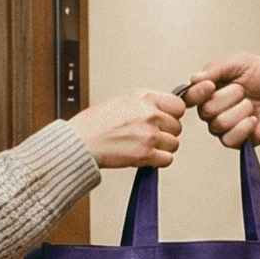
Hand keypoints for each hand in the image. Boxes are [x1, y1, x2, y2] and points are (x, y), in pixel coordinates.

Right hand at [68, 88, 186, 168]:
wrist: (80, 142)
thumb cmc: (95, 123)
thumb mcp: (122, 101)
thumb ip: (146, 105)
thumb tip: (163, 111)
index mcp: (143, 97)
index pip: (178, 105)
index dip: (172, 114)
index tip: (166, 119)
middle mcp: (148, 114)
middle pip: (177, 126)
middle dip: (166, 132)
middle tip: (149, 135)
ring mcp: (148, 134)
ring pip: (174, 144)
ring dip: (162, 148)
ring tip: (144, 145)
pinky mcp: (145, 154)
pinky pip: (167, 159)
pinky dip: (158, 161)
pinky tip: (145, 156)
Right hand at [182, 53, 259, 149]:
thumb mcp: (241, 62)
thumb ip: (216, 68)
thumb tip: (194, 78)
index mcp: (210, 89)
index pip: (189, 96)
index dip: (197, 93)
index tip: (211, 85)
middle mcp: (212, 109)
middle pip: (205, 110)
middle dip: (229, 97)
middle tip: (243, 90)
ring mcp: (223, 126)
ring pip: (220, 124)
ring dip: (241, 110)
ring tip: (251, 104)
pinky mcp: (235, 140)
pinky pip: (229, 139)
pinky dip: (245, 127)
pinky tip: (254, 119)